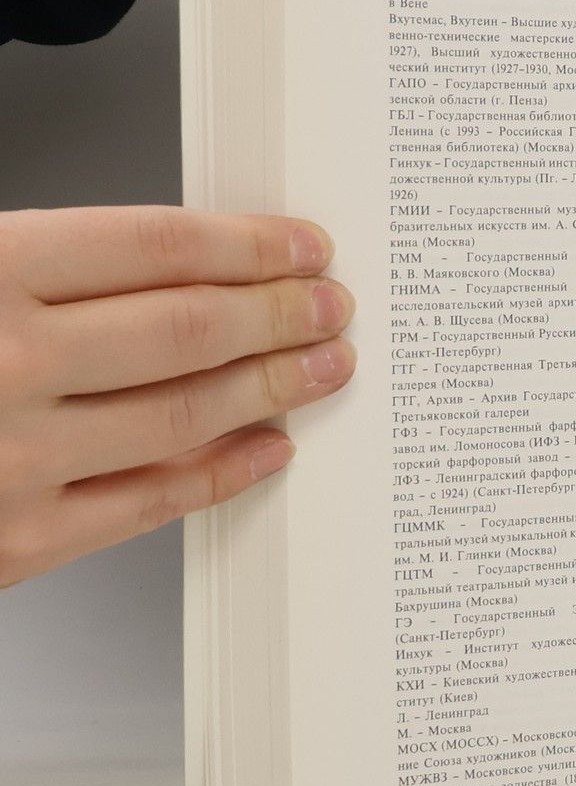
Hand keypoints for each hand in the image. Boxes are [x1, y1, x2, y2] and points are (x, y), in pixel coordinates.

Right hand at [0, 207, 355, 587]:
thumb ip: (41, 264)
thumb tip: (173, 261)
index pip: (157, 246)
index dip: (249, 244)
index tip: (302, 246)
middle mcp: (4, 362)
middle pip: (190, 327)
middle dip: (281, 314)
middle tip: (333, 306)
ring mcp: (11, 459)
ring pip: (186, 412)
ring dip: (273, 386)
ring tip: (322, 366)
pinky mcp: (12, 541)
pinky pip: (147, 503)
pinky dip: (222, 473)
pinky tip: (266, 447)